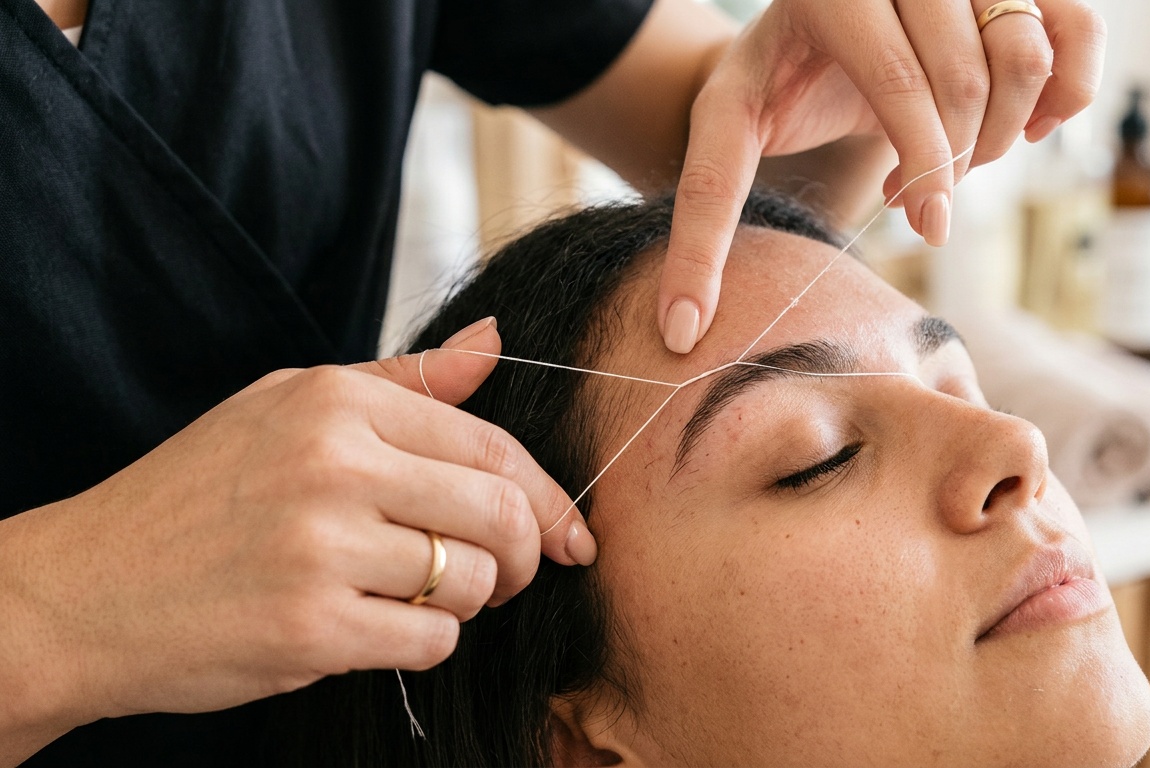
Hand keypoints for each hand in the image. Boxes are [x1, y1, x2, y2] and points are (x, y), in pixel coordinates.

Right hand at [0, 318, 591, 757]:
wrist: (83, 590)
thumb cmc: (196, 495)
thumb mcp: (286, 408)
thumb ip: (403, 381)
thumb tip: (496, 340)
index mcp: (335, 402)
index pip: (491, 445)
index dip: (544, 495)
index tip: (565, 530)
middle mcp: (333, 464)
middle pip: (500, 512)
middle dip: (527, 553)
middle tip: (513, 574)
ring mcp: (321, 547)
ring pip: (473, 581)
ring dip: (468, 601)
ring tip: (419, 595)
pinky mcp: (309, 628)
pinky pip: (430, 641)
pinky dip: (426, 643)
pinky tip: (381, 629)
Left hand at [658, 0, 1105, 352]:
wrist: (819, 32)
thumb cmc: (772, 87)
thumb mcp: (726, 131)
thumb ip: (703, 218)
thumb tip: (676, 333)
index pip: (892, 79)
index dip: (919, 164)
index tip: (929, 233)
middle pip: (964, 79)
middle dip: (949, 162)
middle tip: (919, 199)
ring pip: (1024, 57)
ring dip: (1001, 136)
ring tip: (950, 161)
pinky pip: (1081, 33)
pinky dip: (1066, 96)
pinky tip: (1021, 129)